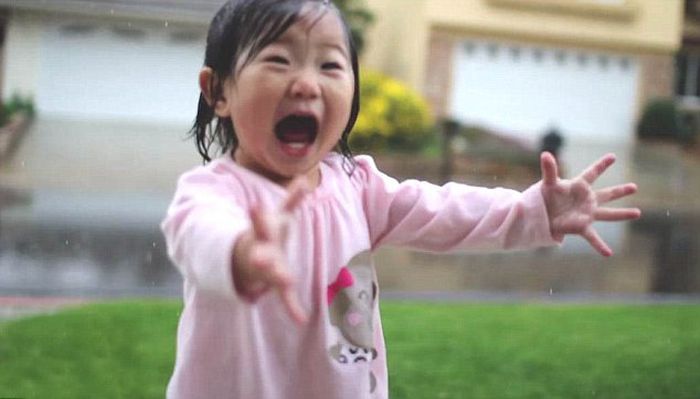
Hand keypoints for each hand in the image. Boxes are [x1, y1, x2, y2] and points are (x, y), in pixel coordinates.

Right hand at [232, 178, 308, 323]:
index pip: (259, 223)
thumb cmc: (267, 235)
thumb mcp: (278, 217)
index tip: (253, 205)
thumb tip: (303, 181)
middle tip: (259, 259)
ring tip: (287, 283)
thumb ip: (291, 201)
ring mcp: (266, 271)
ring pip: (270, 276)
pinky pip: (283, 299)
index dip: (257, 215)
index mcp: (262, 234)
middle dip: (260, 256)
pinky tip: (301, 319)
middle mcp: (261, 253)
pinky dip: (293, 308)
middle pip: (260, 253)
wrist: (245, 260)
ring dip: (277, 279)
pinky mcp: (274, 284)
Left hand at [539, 152, 640, 256]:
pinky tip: (608, 253)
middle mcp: (587, 199)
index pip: (592, 173)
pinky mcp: (582, 226)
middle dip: (620, 191)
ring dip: (622, 214)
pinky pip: (593, 237)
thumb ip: (549, 169)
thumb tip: (545, 153)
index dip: (601, 165)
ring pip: (608, 214)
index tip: (612, 157)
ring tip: (638, 213)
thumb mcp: (548, 183)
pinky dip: (600, 245)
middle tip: (634, 186)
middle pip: (607, 194)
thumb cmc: (546, 197)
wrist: (541, 215)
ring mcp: (587, 213)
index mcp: (579, 186)